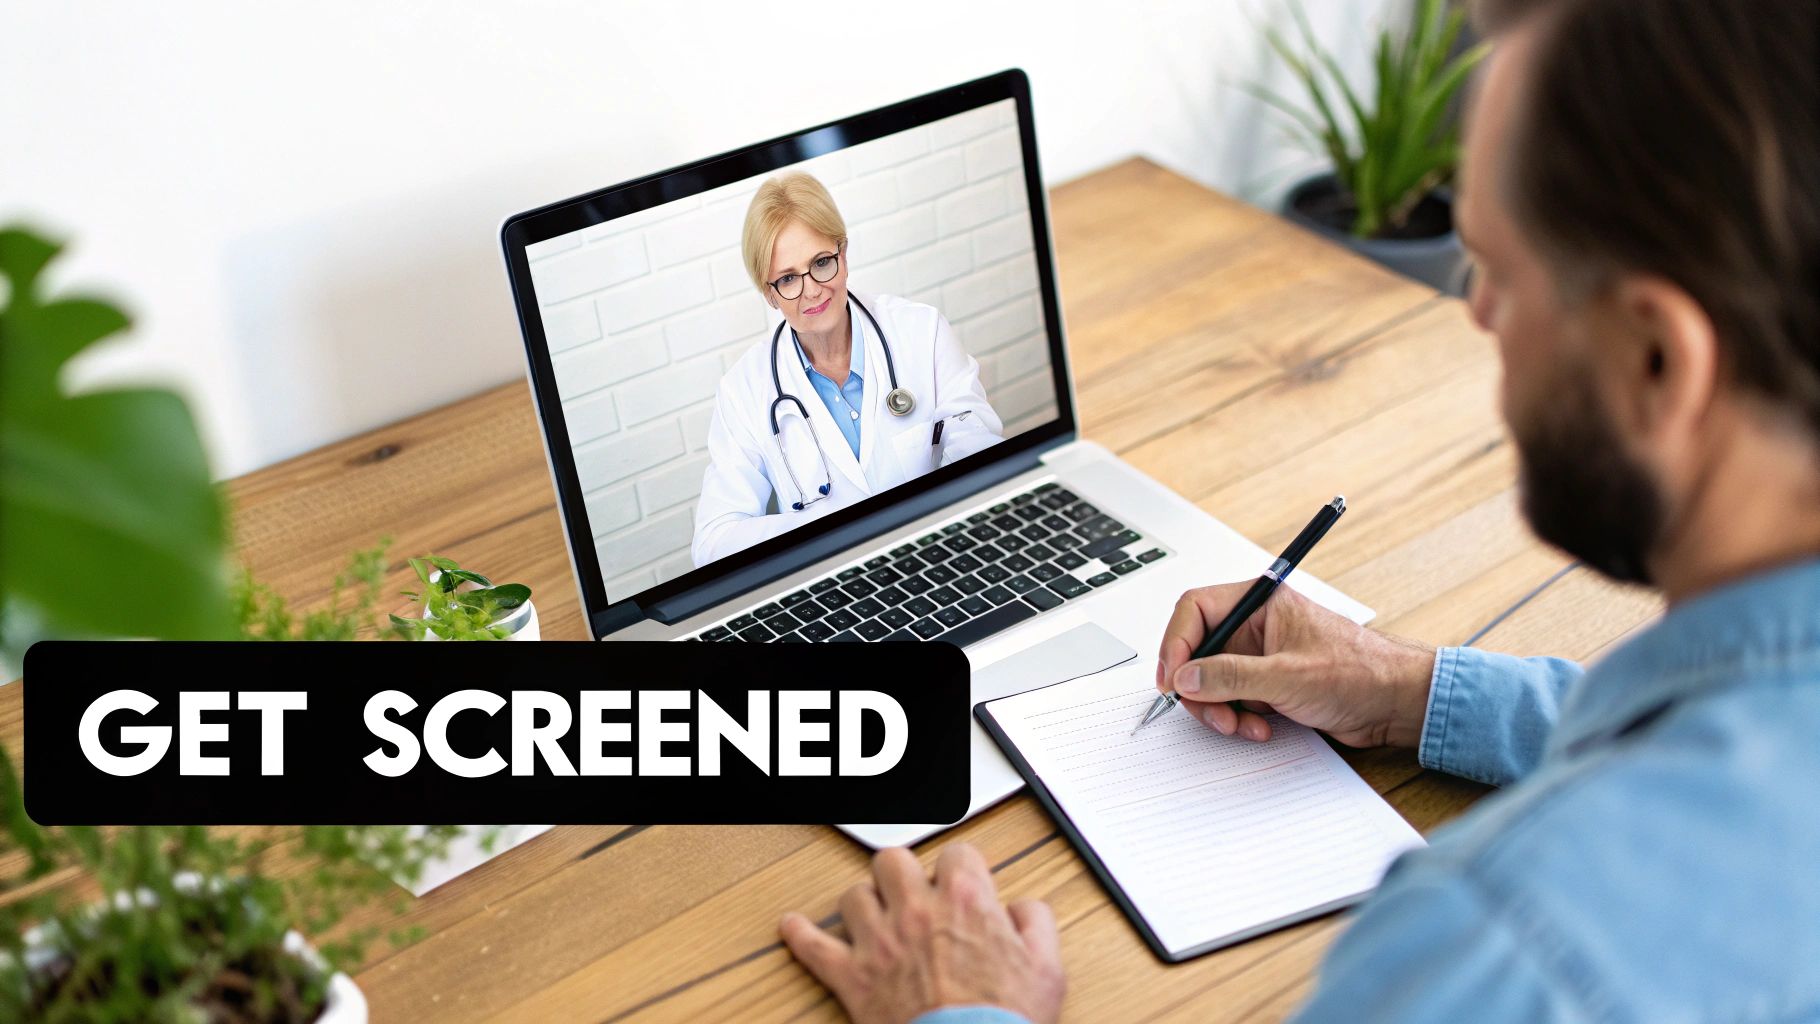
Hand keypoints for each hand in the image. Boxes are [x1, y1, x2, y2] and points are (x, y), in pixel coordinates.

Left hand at [779, 844, 1064, 1023]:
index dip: (962, 869)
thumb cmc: (1004, 1022)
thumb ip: (1036, 925)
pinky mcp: (852, 978)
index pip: (957, 853)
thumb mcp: (1047, 970)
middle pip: (893, 861)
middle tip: (912, 893)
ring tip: (874, 916)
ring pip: (853, 895)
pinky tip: (794, 926)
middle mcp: (916, 911)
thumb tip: (1023, 910)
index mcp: (965, 901)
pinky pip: (813, 946)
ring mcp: (879, 942)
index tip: (962, 883)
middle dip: (903, 874)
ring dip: (864, 904)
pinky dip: (801, 935)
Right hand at [1157, 582, 1435, 747]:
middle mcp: (1256, 626)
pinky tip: (1261, 727)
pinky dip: (1238, 717)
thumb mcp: (1287, 675)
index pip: (1196, 609)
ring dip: (1221, 708)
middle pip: (1198, 649)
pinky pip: (1233, 699)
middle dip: (1200, 686)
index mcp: (1261, 603)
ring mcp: (1261, 656)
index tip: (1173, 678)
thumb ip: (1230, 675)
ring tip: (1243, 724)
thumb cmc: (1360, 672)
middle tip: (1212, 711)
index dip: (1177, 643)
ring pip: (1212, 680)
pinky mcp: (1268, 684)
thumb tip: (1186, 675)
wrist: (1396, 703)